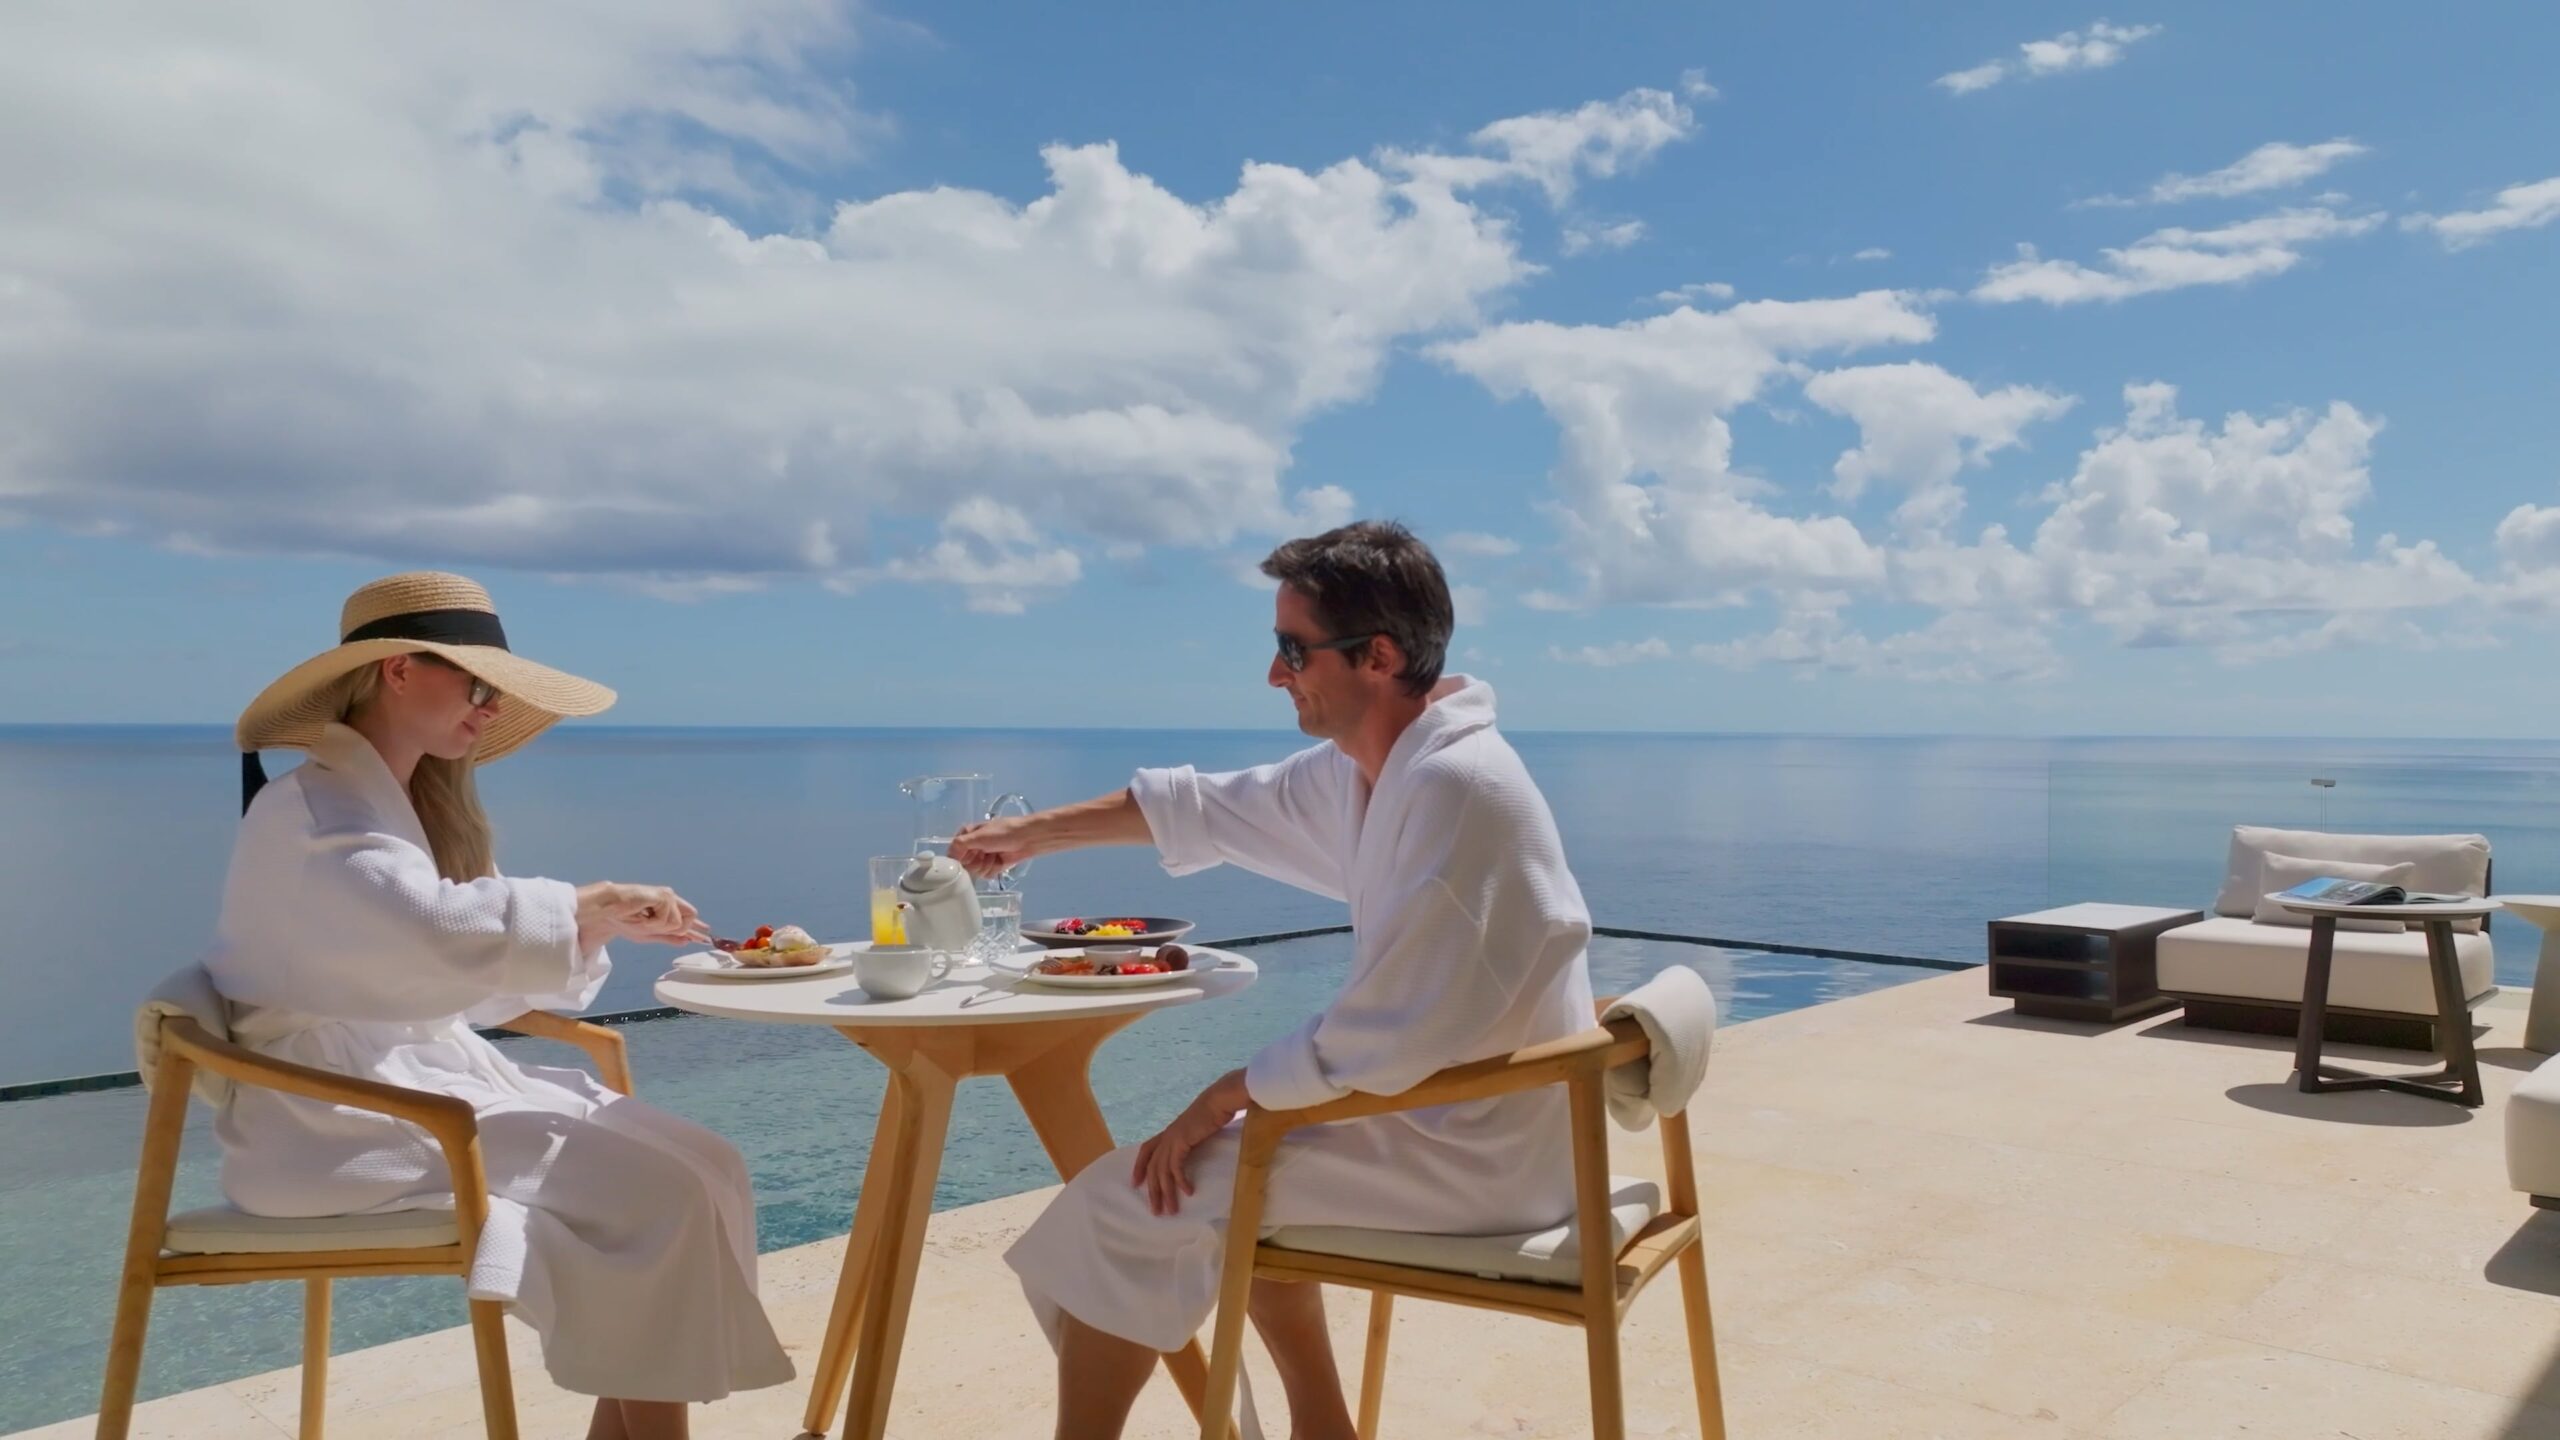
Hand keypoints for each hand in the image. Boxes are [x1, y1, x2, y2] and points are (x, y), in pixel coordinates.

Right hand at [574, 882, 709, 951]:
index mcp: (667, 907)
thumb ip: (668, 937)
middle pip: (690, 919)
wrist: (608, 912)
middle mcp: (670, 900)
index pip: (688, 917)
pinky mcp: (663, 896)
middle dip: (675, 929)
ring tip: (641, 919)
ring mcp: (667, 897)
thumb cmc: (624, 919)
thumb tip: (686, 941)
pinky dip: (653, 924)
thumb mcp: (648, 934)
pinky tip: (641, 915)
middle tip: (651, 925)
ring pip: (678, 924)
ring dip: (658, 927)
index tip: (706, 936)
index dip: (697, 927)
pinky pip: (668, 920)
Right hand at [950, 814, 1043, 879]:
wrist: (1028, 838)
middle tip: (986, 853)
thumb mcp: (979, 836)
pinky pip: (986, 875)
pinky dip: (993, 869)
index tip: (971, 854)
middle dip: (976, 862)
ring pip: (975, 872)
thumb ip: (960, 845)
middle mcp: (973, 847)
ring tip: (995, 855)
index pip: (953, 853)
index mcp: (967, 836)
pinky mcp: (993, 866)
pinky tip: (1000, 861)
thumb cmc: (1003, 832)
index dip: (961, 858)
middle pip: (964, 865)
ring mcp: (983, 857)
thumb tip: (949, 856)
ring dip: (986, 865)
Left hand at [1131, 1070, 1247, 1216]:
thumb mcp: (1198, 1128)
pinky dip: (1180, 1181)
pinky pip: (1176, 1167)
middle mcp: (1167, 1136)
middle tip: (1156, 1210)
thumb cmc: (1213, 1112)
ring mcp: (1172, 1139)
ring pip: (1162, 1171)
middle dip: (1153, 1190)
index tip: (1136, 1183)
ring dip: (1166, 1192)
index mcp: (1169, 1132)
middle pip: (1152, 1167)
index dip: (1139, 1166)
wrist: (1219, 1101)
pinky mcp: (1181, 1142)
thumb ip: (1192, 1138)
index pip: (1146, 1150)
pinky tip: (1188, 1192)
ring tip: (1171, 1210)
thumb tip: (1194, 1148)